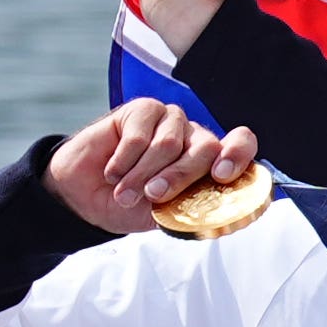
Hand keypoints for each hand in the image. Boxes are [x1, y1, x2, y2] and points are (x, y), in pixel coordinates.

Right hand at [45, 96, 259, 237]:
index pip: (240, 144)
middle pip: (204, 148)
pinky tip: (112, 173)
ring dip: (141, 176)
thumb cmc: (132, 206)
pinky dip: (123, 162)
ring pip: (168, 144)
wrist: (86, 197)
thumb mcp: (166, 215)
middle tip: (153, 196)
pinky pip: (138, 137)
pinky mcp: (143, 110)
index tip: (221, 175)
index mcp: (211, 162)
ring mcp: (171, 121)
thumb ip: (191, 207)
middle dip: (178, 177)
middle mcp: (195, 137)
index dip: (237, 154)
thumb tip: (213, 211)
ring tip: (124, 194)